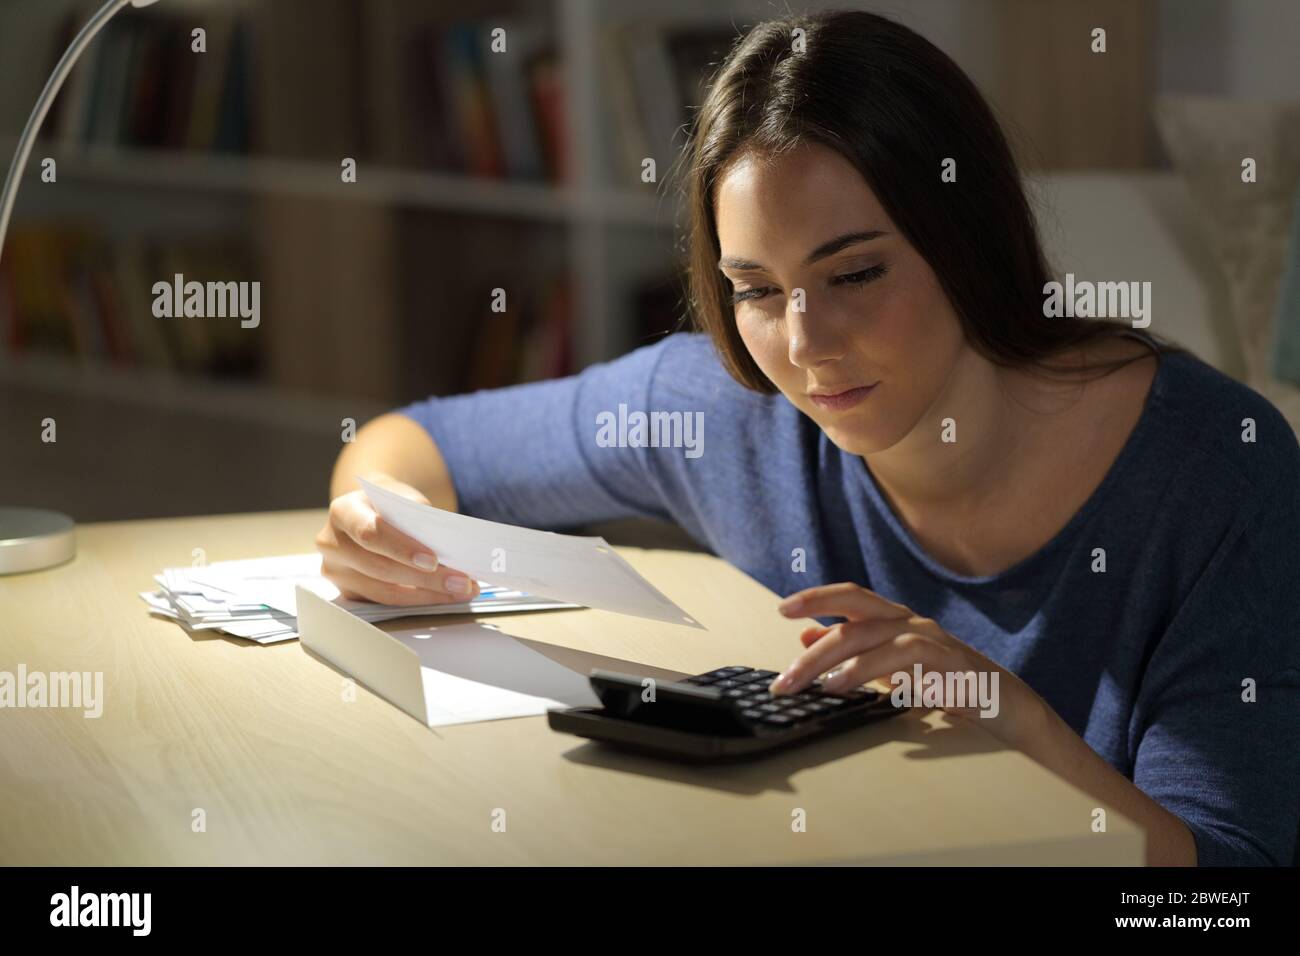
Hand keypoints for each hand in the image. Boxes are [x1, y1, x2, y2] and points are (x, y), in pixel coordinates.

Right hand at [315, 471, 479, 604]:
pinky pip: (386, 602)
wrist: (372, 509)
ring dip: (429, 595)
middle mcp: (332, 543)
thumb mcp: (404, 499)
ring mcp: (336, 571)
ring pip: (385, 592)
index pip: (371, 533)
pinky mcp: (348, 591)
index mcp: (343, 512)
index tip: (434, 560)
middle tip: (463, 582)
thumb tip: (448, 550)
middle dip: (427, 579)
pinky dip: (419, 600)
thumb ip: (419, 520)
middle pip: (381, 568)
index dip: (402, 549)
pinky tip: (445, 596)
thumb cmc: (391, 503)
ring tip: (461, 591)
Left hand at [770, 582, 1051, 750]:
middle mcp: (912, 623)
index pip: (851, 597)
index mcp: (894, 620)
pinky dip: (886, 678)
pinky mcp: (954, 667)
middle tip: (787, 677)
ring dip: (847, 665)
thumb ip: (850, 650)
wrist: (1004, 704)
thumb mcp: (888, 665)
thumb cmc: (942, 681)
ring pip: (882, 643)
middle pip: (858, 622)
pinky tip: (861, 692)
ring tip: (822, 687)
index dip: (817, 598)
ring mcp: (935, 642)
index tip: (782, 609)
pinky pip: (915, 665)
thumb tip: (805, 636)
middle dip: (818, 648)